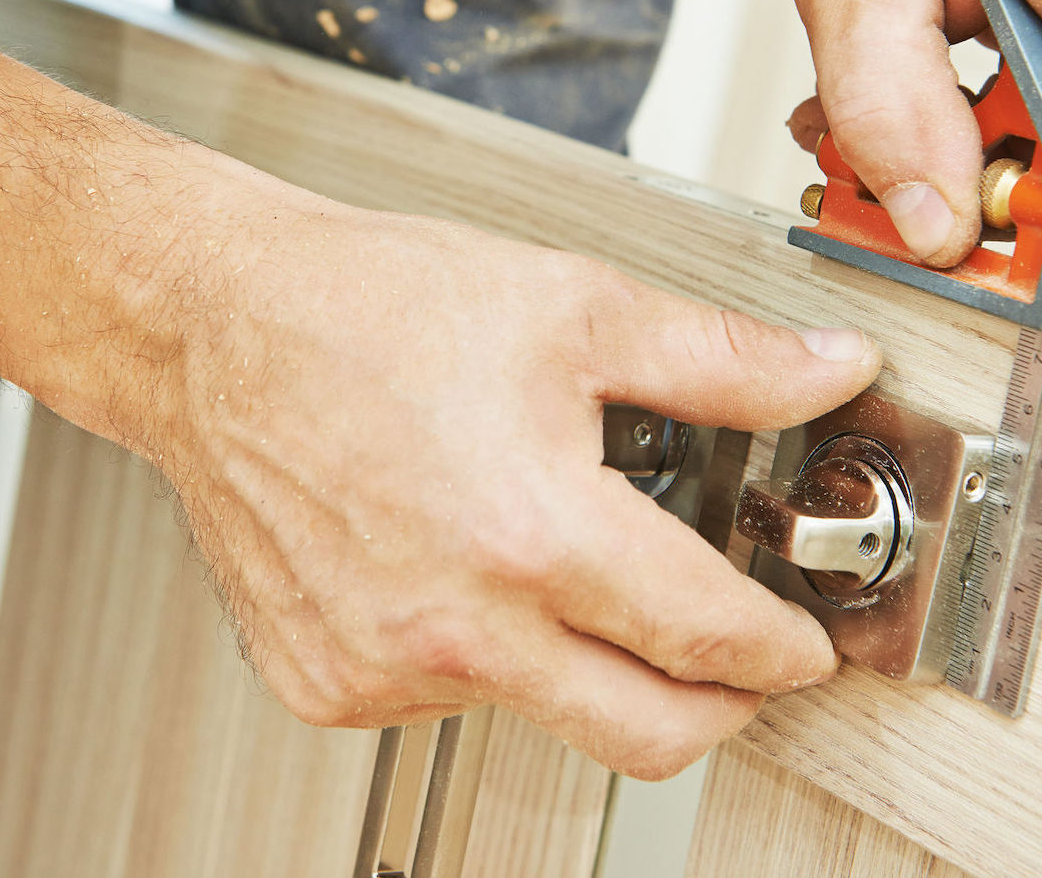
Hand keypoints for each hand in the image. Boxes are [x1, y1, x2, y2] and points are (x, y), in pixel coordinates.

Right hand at [145, 175, 879, 778]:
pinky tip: (461, 566)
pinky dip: (483, 654)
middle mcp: (455, 624)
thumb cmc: (367, 307)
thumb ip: (721, 360)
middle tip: (736, 657)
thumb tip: (827, 370)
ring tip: (554, 549)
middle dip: (720, 704)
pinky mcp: (326, 684)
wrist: (214, 326)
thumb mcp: (572, 308)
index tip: (799, 643)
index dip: (781, 648)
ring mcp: (383, 667)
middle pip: (649, 734)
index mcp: (532, 530)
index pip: (709, 639)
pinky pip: (447, 700)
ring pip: (544, 710)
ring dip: (583, 659)